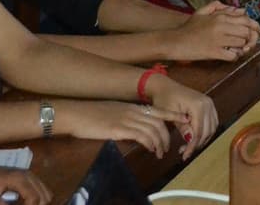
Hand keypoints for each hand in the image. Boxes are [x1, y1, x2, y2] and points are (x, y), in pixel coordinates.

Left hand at [0, 165, 50, 204]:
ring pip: (45, 194)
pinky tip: (22, 203)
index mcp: (19, 179)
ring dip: (36, 203)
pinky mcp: (28, 178)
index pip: (34, 198)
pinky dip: (35, 199)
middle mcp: (28, 176)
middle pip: (44, 196)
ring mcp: (30, 176)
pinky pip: (40, 191)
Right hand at [58, 100, 181, 158]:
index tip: (184, 120)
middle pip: (159, 122)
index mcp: (132, 107)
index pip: (158, 110)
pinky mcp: (119, 128)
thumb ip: (127, 117)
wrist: (75, 113)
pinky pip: (141, 135)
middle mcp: (133, 111)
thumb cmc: (91, 114)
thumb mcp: (114, 112)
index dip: (173, 115)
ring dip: (160, 143)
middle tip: (167, 148)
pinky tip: (150, 149)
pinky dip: (149, 143)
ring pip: (153, 130)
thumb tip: (135, 127)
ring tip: (160, 153)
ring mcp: (126, 119)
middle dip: (167, 136)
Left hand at [143, 75, 217, 160]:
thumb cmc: (164, 98)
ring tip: (189, 146)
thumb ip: (182, 127)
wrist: (165, 87)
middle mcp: (208, 104)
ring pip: (212, 128)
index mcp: (198, 105)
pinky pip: (212, 123)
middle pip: (207, 131)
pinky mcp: (209, 105)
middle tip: (185, 153)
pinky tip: (195, 137)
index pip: (199, 131)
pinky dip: (205, 132)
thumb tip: (190, 140)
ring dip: (202, 139)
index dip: (192, 145)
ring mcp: (210, 104)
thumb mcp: (169, 114)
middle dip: (197, 144)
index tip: (185, 155)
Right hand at [168, 1, 259, 61]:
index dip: (254, 25)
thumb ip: (218, 6)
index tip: (257, 30)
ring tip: (238, 48)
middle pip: (246, 32)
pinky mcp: (214, 52)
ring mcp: (218, 40)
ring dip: (243, 48)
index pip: (245, 19)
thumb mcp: (201, 12)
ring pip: (242, 44)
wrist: (174, 42)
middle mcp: (221, 26)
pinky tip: (231, 55)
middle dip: (251, 38)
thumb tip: (238, 9)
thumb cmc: (188, 28)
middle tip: (249, 42)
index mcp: (219, 16)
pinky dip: (235, 56)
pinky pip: (233, 55)